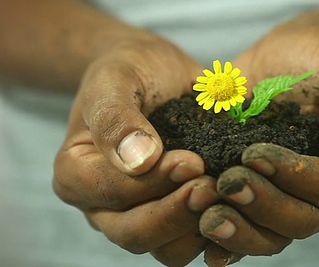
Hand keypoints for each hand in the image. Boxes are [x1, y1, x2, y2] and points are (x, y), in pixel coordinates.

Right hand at [52, 27, 218, 265]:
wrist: (154, 71)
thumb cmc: (128, 70)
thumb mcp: (114, 78)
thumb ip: (116, 116)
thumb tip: (137, 161)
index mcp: (76, 175)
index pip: (108, 193)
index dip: (149, 183)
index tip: (190, 160)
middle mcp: (103, 206)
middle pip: (135, 233)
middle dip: (176, 213)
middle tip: (212, 184)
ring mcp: (139, 216)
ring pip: (167, 248)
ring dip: (200, 228)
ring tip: (228, 193)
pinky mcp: (174, 218)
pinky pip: (195, 241)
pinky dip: (219, 230)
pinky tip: (241, 205)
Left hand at [199, 12, 318, 261]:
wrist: (292, 55)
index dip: (295, 177)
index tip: (254, 154)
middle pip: (302, 219)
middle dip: (262, 205)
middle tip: (227, 183)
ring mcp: (294, 199)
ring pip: (274, 235)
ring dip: (241, 231)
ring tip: (207, 215)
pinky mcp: (263, 198)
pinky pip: (250, 231)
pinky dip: (228, 242)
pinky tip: (204, 243)